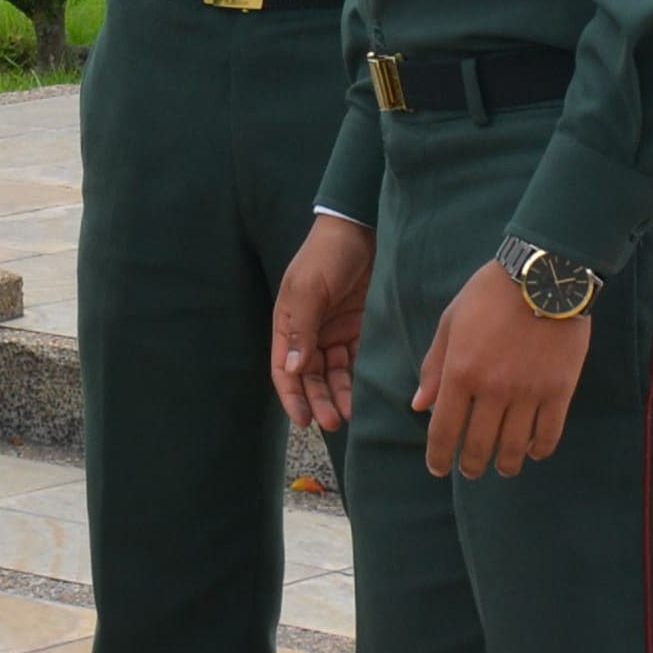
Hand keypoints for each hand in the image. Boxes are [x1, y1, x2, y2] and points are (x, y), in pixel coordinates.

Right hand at [270, 214, 370, 434]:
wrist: (362, 230)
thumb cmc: (326, 256)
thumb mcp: (308, 290)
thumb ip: (302, 330)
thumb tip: (293, 370)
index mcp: (288, 324)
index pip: (285, 369)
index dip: (292, 396)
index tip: (304, 421)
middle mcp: (310, 333)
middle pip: (311, 378)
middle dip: (319, 401)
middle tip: (333, 423)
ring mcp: (336, 333)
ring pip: (335, 375)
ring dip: (340, 395)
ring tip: (351, 414)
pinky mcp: (360, 330)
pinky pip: (357, 362)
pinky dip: (360, 380)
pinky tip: (367, 396)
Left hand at [413, 261, 590, 477]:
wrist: (545, 275)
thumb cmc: (489, 294)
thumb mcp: (451, 322)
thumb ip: (434, 366)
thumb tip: (420, 405)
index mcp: (461, 371)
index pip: (444, 429)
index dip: (438, 456)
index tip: (438, 469)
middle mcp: (493, 388)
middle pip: (479, 445)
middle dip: (471, 466)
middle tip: (470, 472)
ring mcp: (529, 392)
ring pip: (514, 446)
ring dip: (506, 464)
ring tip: (502, 468)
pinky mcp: (560, 391)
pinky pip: (549, 433)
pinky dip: (540, 450)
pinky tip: (533, 453)